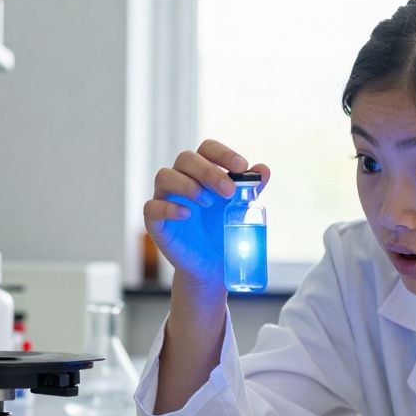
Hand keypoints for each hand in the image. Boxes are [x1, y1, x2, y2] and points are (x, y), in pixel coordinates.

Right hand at [144, 139, 270, 290]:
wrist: (213, 266)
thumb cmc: (223, 231)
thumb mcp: (240, 210)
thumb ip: (250, 189)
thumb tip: (263, 169)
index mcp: (202, 172)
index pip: (207, 149)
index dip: (223, 153)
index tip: (242, 166)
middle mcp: (180, 180)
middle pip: (185, 158)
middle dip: (209, 171)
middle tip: (229, 191)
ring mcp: (165, 198)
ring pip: (164, 176)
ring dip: (187, 185)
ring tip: (207, 202)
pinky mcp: (155, 221)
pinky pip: (152, 207)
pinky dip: (168, 208)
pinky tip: (187, 215)